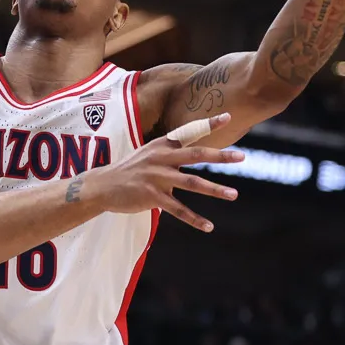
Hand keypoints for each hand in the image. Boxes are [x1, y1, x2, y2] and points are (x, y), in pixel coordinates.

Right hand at [85, 112, 243, 231]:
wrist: (102, 186)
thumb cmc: (130, 169)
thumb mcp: (149, 153)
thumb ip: (171, 152)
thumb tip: (193, 153)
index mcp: (162, 145)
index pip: (189, 131)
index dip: (209, 124)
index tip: (228, 117)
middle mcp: (161, 158)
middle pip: (196, 155)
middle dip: (220, 156)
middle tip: (242, 156)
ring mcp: (157, 177)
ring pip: (192, 182)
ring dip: (215, 189)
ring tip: (234, 194)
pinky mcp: (152, 196)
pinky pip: (178, 209)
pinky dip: (194, 219)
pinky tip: (209, 226)